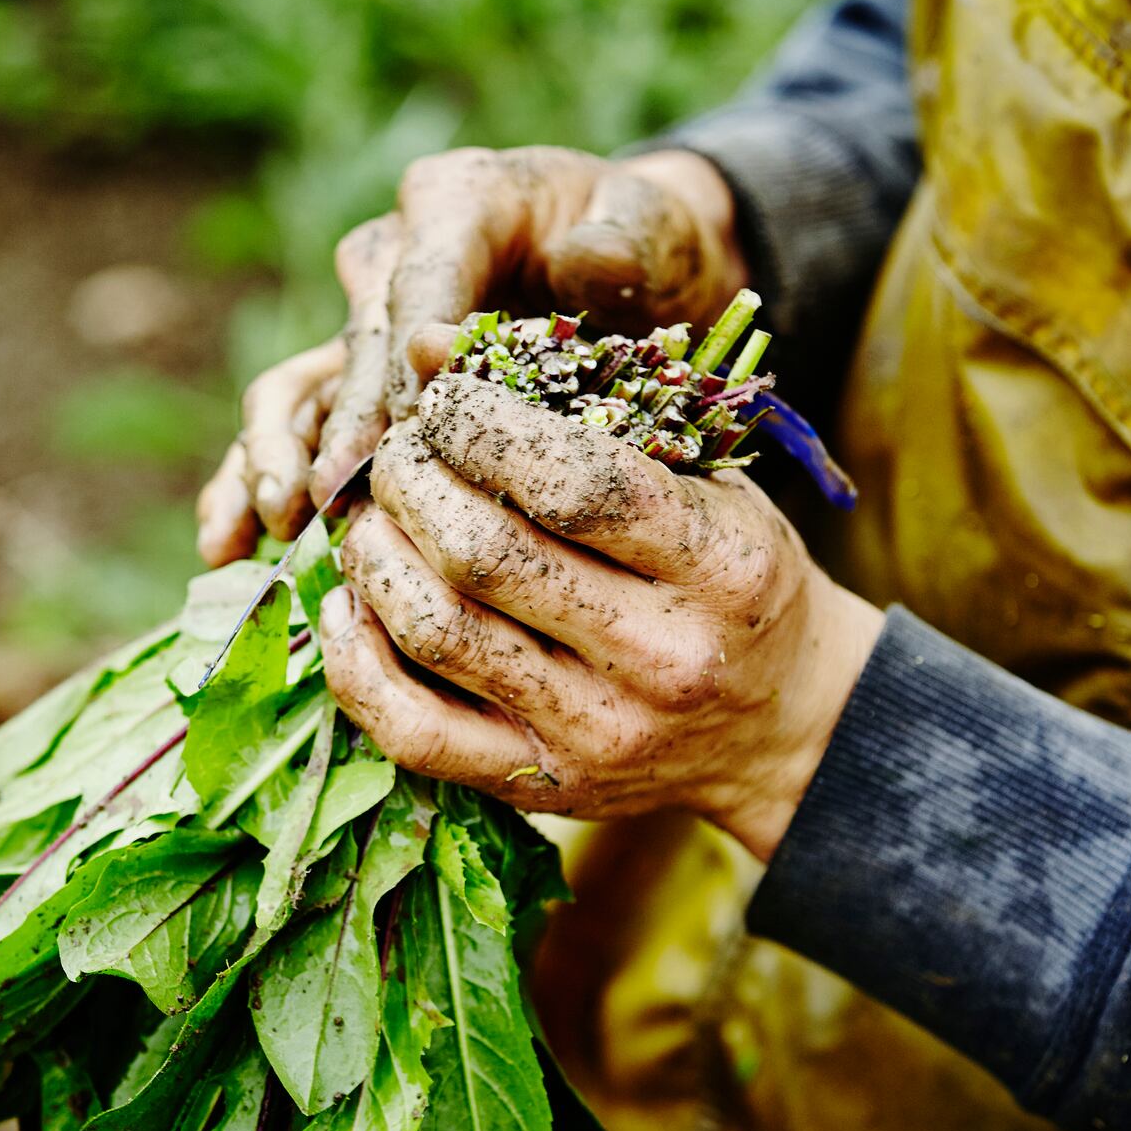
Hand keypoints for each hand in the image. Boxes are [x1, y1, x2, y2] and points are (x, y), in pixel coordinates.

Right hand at [196, 147, 747, 566]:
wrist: (640, 263)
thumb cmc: (647, 241)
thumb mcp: (654, 225)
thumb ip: (622, 242)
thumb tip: (576, 267)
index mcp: (456, 201)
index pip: (419, 283)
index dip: (410, 352)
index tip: (416, 420)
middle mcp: (394, 255)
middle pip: (354, 345)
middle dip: (342, 424)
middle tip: (335, 495)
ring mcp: (369, 322)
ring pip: (301, 388)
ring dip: (275, 456)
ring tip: (276, 524)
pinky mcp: (360, 379)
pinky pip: (297, 429)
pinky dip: (256, 480)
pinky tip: (233, 544)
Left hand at [319, 371, 881, 860]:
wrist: (781, 723)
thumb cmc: (729, 574)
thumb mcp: (702, 477)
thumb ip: (581, 408)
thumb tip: (426, 344)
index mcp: (719, 566)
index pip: (574, 484)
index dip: (481, 425)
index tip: (450, 400)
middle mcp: (662, 657)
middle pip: (483, 554)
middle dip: (412, 481)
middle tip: (401, 454)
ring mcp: (599, 732)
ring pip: (437, 631)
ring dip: (375, 555)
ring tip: (372, 518)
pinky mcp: (544, 786)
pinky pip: (414, 731)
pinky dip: (356, 661)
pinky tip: (350, 603)